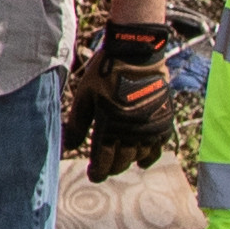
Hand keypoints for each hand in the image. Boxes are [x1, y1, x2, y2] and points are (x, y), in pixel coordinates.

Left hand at [80, 19, 177, 173]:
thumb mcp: (85, 96)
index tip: (93, 176)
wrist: (137, 52)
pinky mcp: (164, 119)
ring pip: (139, 155)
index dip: (97, 171)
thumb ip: (76, 124)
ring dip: (128, 160)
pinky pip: (159, 147)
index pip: (103, 159)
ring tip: (120, 160)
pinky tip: (142, 160)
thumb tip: (66, 146)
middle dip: (111, 167)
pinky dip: (150, 156)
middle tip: (104, 167)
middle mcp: (131, 130)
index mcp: (109, 125)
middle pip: (121, 161)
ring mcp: (150, 126)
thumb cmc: (106, 71)